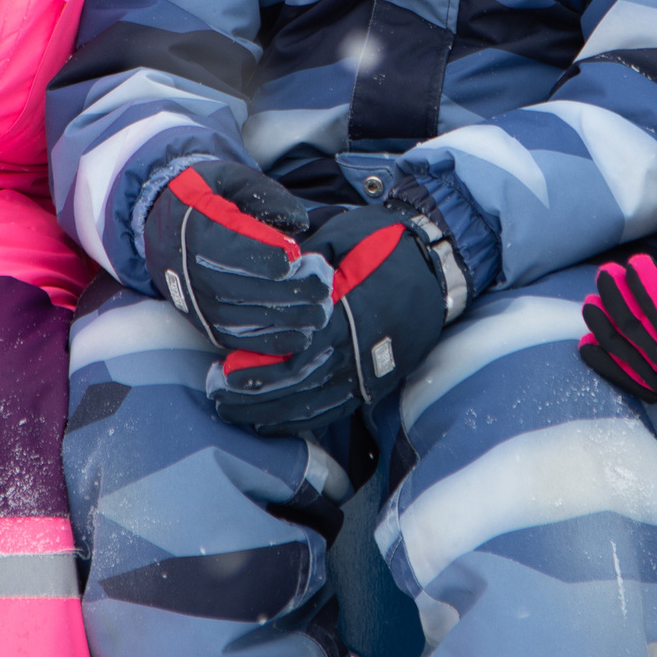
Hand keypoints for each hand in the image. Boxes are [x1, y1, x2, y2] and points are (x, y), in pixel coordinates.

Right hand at [145, 161, 333, 354]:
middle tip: (324, 286)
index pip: (240, 251)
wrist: (164, 223)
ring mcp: (197, 302)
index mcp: (198, 229)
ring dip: (289, 318)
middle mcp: (192, 271)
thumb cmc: (208, 196)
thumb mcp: (233, 179)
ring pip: (247, 319)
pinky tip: (301, 333)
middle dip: (292, 291)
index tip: (299, 256)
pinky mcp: (205, 324)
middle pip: (248, 289)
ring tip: (320, 310)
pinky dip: (272, 342)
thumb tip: (299, 225)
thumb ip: (267, 196)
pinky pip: (240, 341)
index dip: (275, 258)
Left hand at [210, 207, 462, 433]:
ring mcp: (367, 374)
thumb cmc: (386, 244)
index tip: (222, 372)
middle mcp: (355, 353)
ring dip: (271, 414)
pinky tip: (274, 422)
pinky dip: (302, 421)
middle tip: (218, 397)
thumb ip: (305, 257)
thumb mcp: (342, 235)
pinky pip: (334, 411)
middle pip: (296, 388)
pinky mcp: (374, 385)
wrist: (439, 268)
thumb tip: (267, 271)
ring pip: (313, 407)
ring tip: (237, 413)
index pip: (292, 355)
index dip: (256, 370)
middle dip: (253, 398)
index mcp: (344, 315)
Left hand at [580, 256, 656, 406]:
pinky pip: (637, 383)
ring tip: (591, 301)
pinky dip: (610, 366)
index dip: (649, 296)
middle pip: (650, 346)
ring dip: (609, 333)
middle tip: (606, 274)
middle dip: (623, 307)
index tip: (634, 263)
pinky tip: (586, 347)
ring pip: (637, 365)